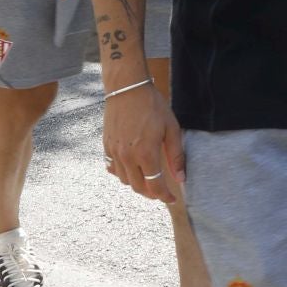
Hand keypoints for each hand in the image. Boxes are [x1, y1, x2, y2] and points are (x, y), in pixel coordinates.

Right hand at [103, 81, 184, 202]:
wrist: (127, 88)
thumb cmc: (152, 106)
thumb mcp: (171, 129)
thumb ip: (175, 156)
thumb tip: (180, 178)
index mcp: (146, 154)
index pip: (155, 186)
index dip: (164, 196)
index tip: (171, 198)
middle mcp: (128, 156)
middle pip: (138, 187)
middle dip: (151, 194)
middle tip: (160, 191)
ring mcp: (115, 152)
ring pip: (124, 180)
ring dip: (137, 184)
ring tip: (147, 179)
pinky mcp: (106, 145)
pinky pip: (112, 168)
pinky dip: (122, 173)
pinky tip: (131, 168)